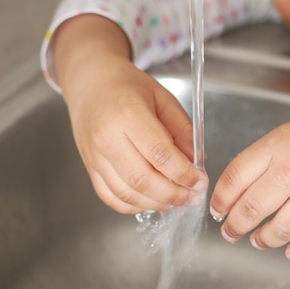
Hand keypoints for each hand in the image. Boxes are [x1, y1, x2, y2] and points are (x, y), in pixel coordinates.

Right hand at [53, 15, 206, 213]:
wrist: (90, 83)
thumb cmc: (128, 87)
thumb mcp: (164, 98)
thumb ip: (183, 130)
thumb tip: (197, 162)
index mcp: (128, 115)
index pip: (160, 154)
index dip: (183, 174)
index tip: (200, 182)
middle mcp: (107, 138)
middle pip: (142, 179)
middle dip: (173, 194)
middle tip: (192, 198)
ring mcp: (94, 156)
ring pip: (126, 193)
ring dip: (156, 204)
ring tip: (177, 201)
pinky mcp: (89, 167)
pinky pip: (110, 197)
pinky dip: (134, 206)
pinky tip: (153, 202)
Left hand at [209, 90, 289, 260]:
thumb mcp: (288, 134)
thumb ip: (263, 160)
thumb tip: (238, 191)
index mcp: (277, 146)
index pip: (235, 178)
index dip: (221, 199)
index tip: (217, 210)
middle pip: (251, 208)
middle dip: (234, 226)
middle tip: (230, 232)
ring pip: (280, 230)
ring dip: (263, 240)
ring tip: (258, 240)